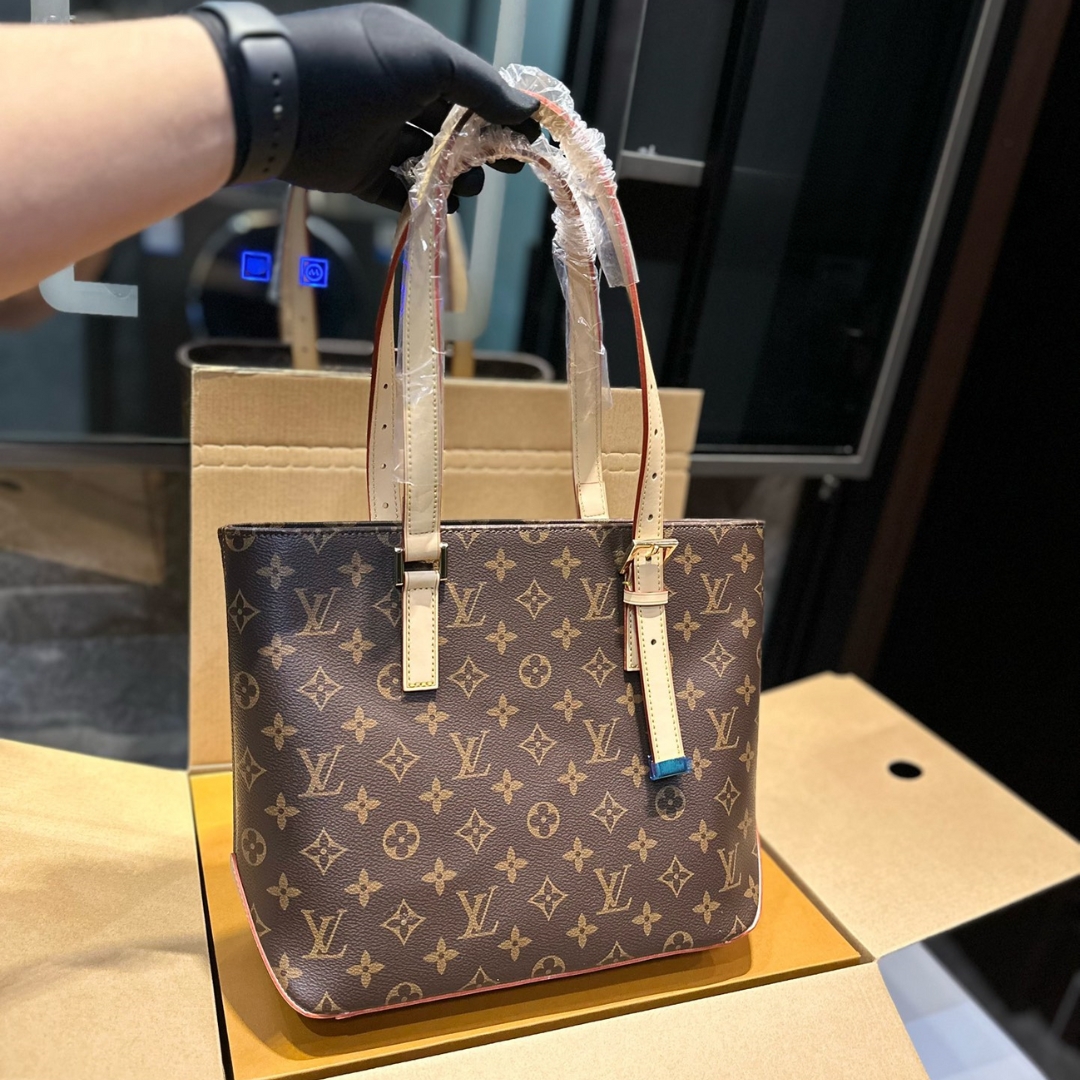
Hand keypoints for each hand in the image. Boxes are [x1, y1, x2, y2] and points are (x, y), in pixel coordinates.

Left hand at [277, 4, 537, 210]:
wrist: (279, 102)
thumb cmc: (356, 67)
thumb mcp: (429, 62)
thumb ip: (481, 87)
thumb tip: (528, 109)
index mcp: (410, 54)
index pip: (466, 83)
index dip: (498, 108)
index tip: (528, 134)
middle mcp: (393, 92)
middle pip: (450, 125)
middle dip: (480, 146)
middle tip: (505, 166)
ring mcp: (375, 134)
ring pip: (428, 159)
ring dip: (454, 175)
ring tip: (469, 185)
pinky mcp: (357, 173)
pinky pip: (399, 190)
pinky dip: (423, 199)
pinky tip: (444, 205)